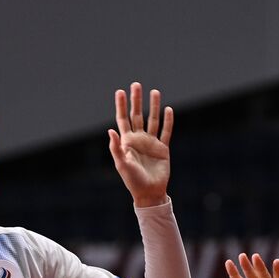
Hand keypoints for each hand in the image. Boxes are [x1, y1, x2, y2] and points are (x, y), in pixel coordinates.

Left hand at [108, 82, 173, 207]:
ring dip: (153, 106)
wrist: (149, 192)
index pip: (123, 119)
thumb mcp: (122, 164)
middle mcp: (138, 139)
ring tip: (154, 92)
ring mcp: (151, 143)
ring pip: (153, 120)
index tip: (120, 92)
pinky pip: (166, 132)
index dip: (121, 106)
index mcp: (126, 142)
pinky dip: (168, 121)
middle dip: (136, 100)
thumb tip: (110, 130)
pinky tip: (168, 109)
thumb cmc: (132, 180)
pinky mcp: (163, 148)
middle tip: (136, 85)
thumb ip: (116, 148)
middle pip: (137, 115)